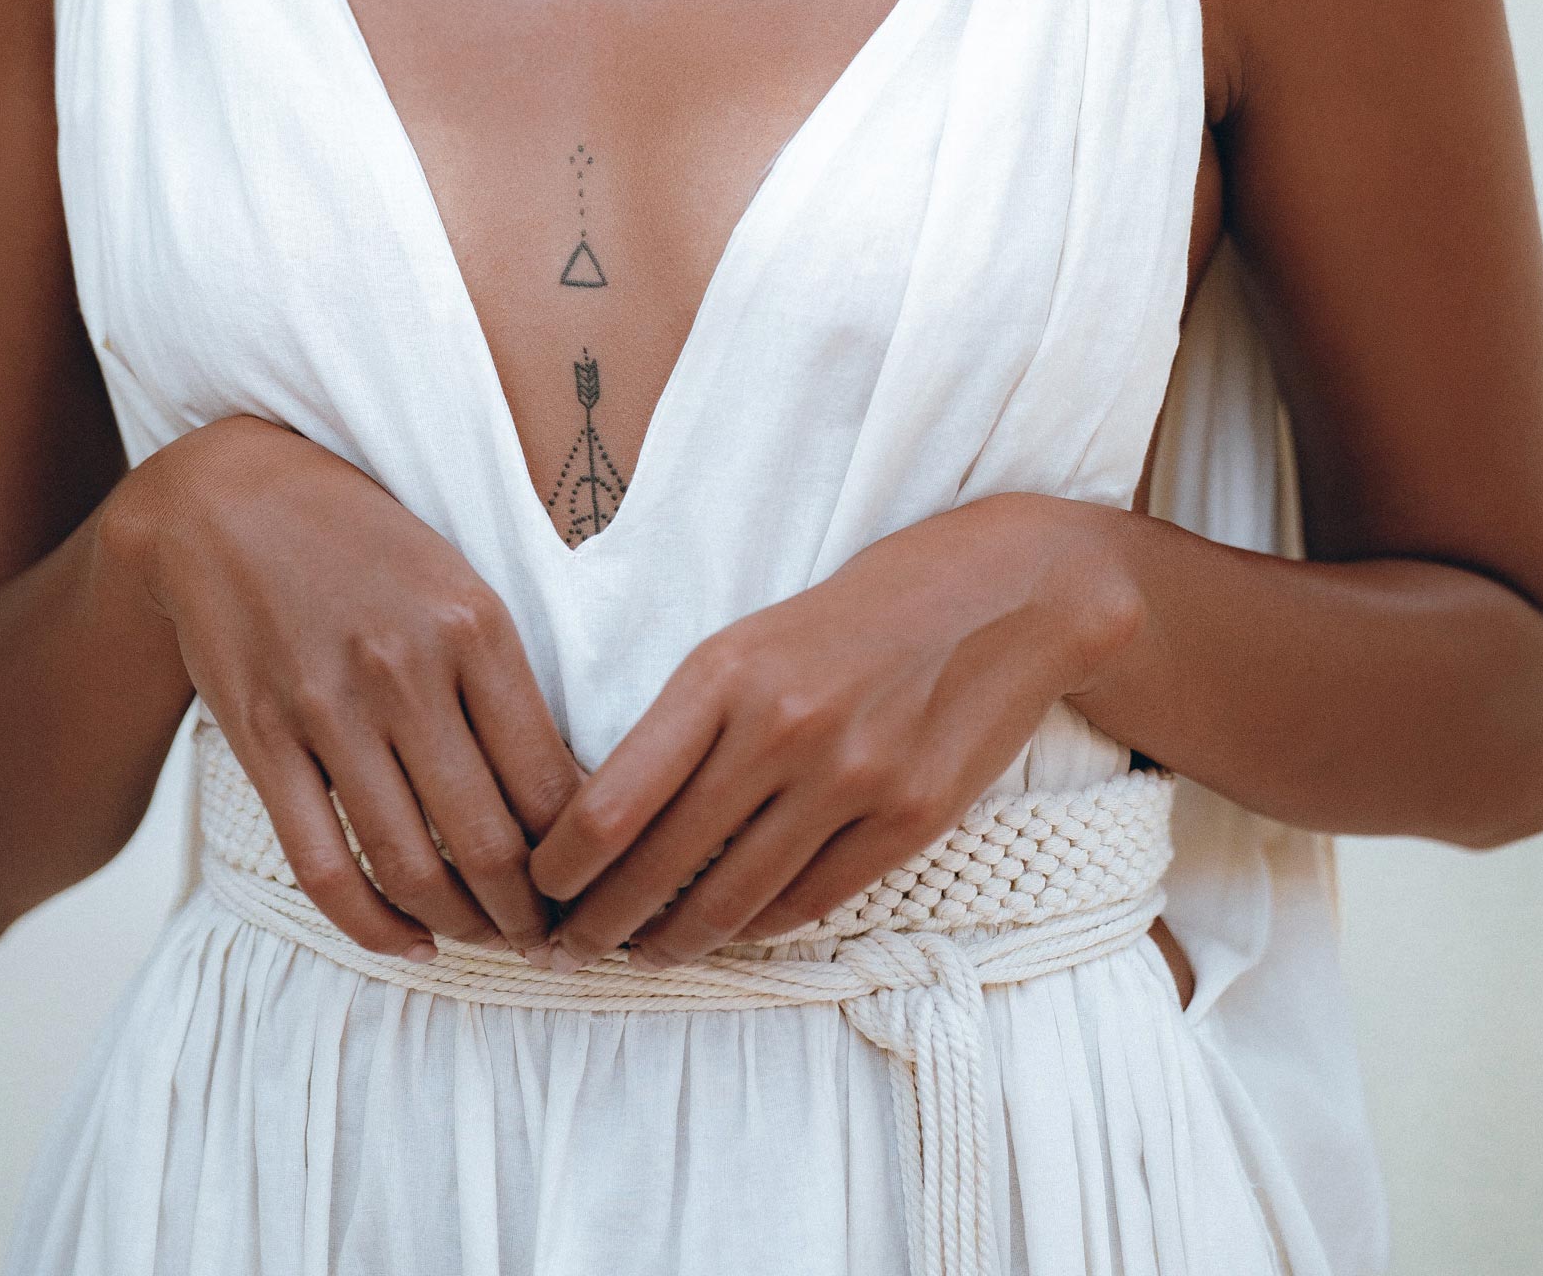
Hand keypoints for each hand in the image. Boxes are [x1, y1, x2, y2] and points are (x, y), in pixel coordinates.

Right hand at [107, 415, 581, 962]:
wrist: (226, 500)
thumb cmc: (363, 541)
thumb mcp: (456, 580)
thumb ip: (505, 677)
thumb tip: (572, 791)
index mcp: (473, 624)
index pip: (551, 781)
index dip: (583, 857)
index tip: (596, 884)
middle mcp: (406, 670)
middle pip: (489, 842)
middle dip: (531, 914)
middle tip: (552, 939)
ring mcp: (327, 710)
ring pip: (410, 866)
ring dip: (461, 927)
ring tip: (488, 940)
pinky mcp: (262, 741)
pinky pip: (322, 867)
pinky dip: (373, 925)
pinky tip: (410, 942)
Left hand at [526, 494, 1138, 966]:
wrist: (1006, 589)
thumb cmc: (865, 609)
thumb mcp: (759, 637)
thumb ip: (694, 717)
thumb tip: (612, 814)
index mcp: (726, 670)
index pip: (611, 802)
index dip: (559, 867)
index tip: (536, 889)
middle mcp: (782, 728)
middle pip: (658, 865)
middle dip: (598, 923)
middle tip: (565, 949)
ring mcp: (852, 780)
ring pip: (730, 902)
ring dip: (669, 942)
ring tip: (638, 954)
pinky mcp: (911, 820)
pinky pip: (807, 903)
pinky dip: (755, 930)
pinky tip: (726, 934)